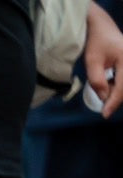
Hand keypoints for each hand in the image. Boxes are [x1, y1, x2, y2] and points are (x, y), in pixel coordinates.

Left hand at [85, 2, 122, 117]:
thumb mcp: (92, 62)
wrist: (102, 27)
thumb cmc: (96, 42)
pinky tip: (108, 85)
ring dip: (115, 92)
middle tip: (103, 107)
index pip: (121, 87)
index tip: (104, 115)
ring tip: (104, 90)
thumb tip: (103, 97)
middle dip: (115, 97)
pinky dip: (117, 86)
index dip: (113, 102)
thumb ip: (97, 80)